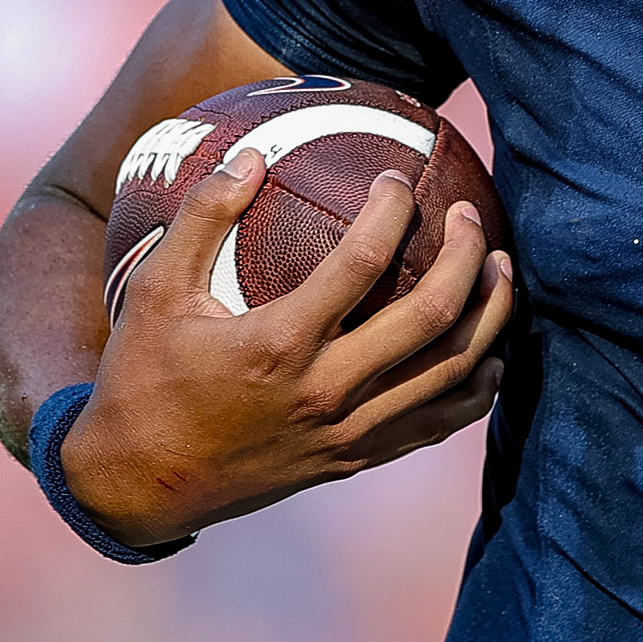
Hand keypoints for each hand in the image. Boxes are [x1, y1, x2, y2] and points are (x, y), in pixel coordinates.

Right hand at [59, 148, 513, 546]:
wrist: (140, 487)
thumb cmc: (144, 378)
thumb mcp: (154, 291)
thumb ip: (202, 217)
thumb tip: (253, 154)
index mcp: (279, 345)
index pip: (364, 261)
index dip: (393, 209)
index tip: (397, 178)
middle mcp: (326, 392)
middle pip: (432, 316)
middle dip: (467, 256)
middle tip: (472, 216)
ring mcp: (350, 433)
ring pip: (452, 373)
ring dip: (490, 317)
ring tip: (502, 269)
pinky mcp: (358, 460)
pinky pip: (440, 423)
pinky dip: (477, 384)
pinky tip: (490, 350)